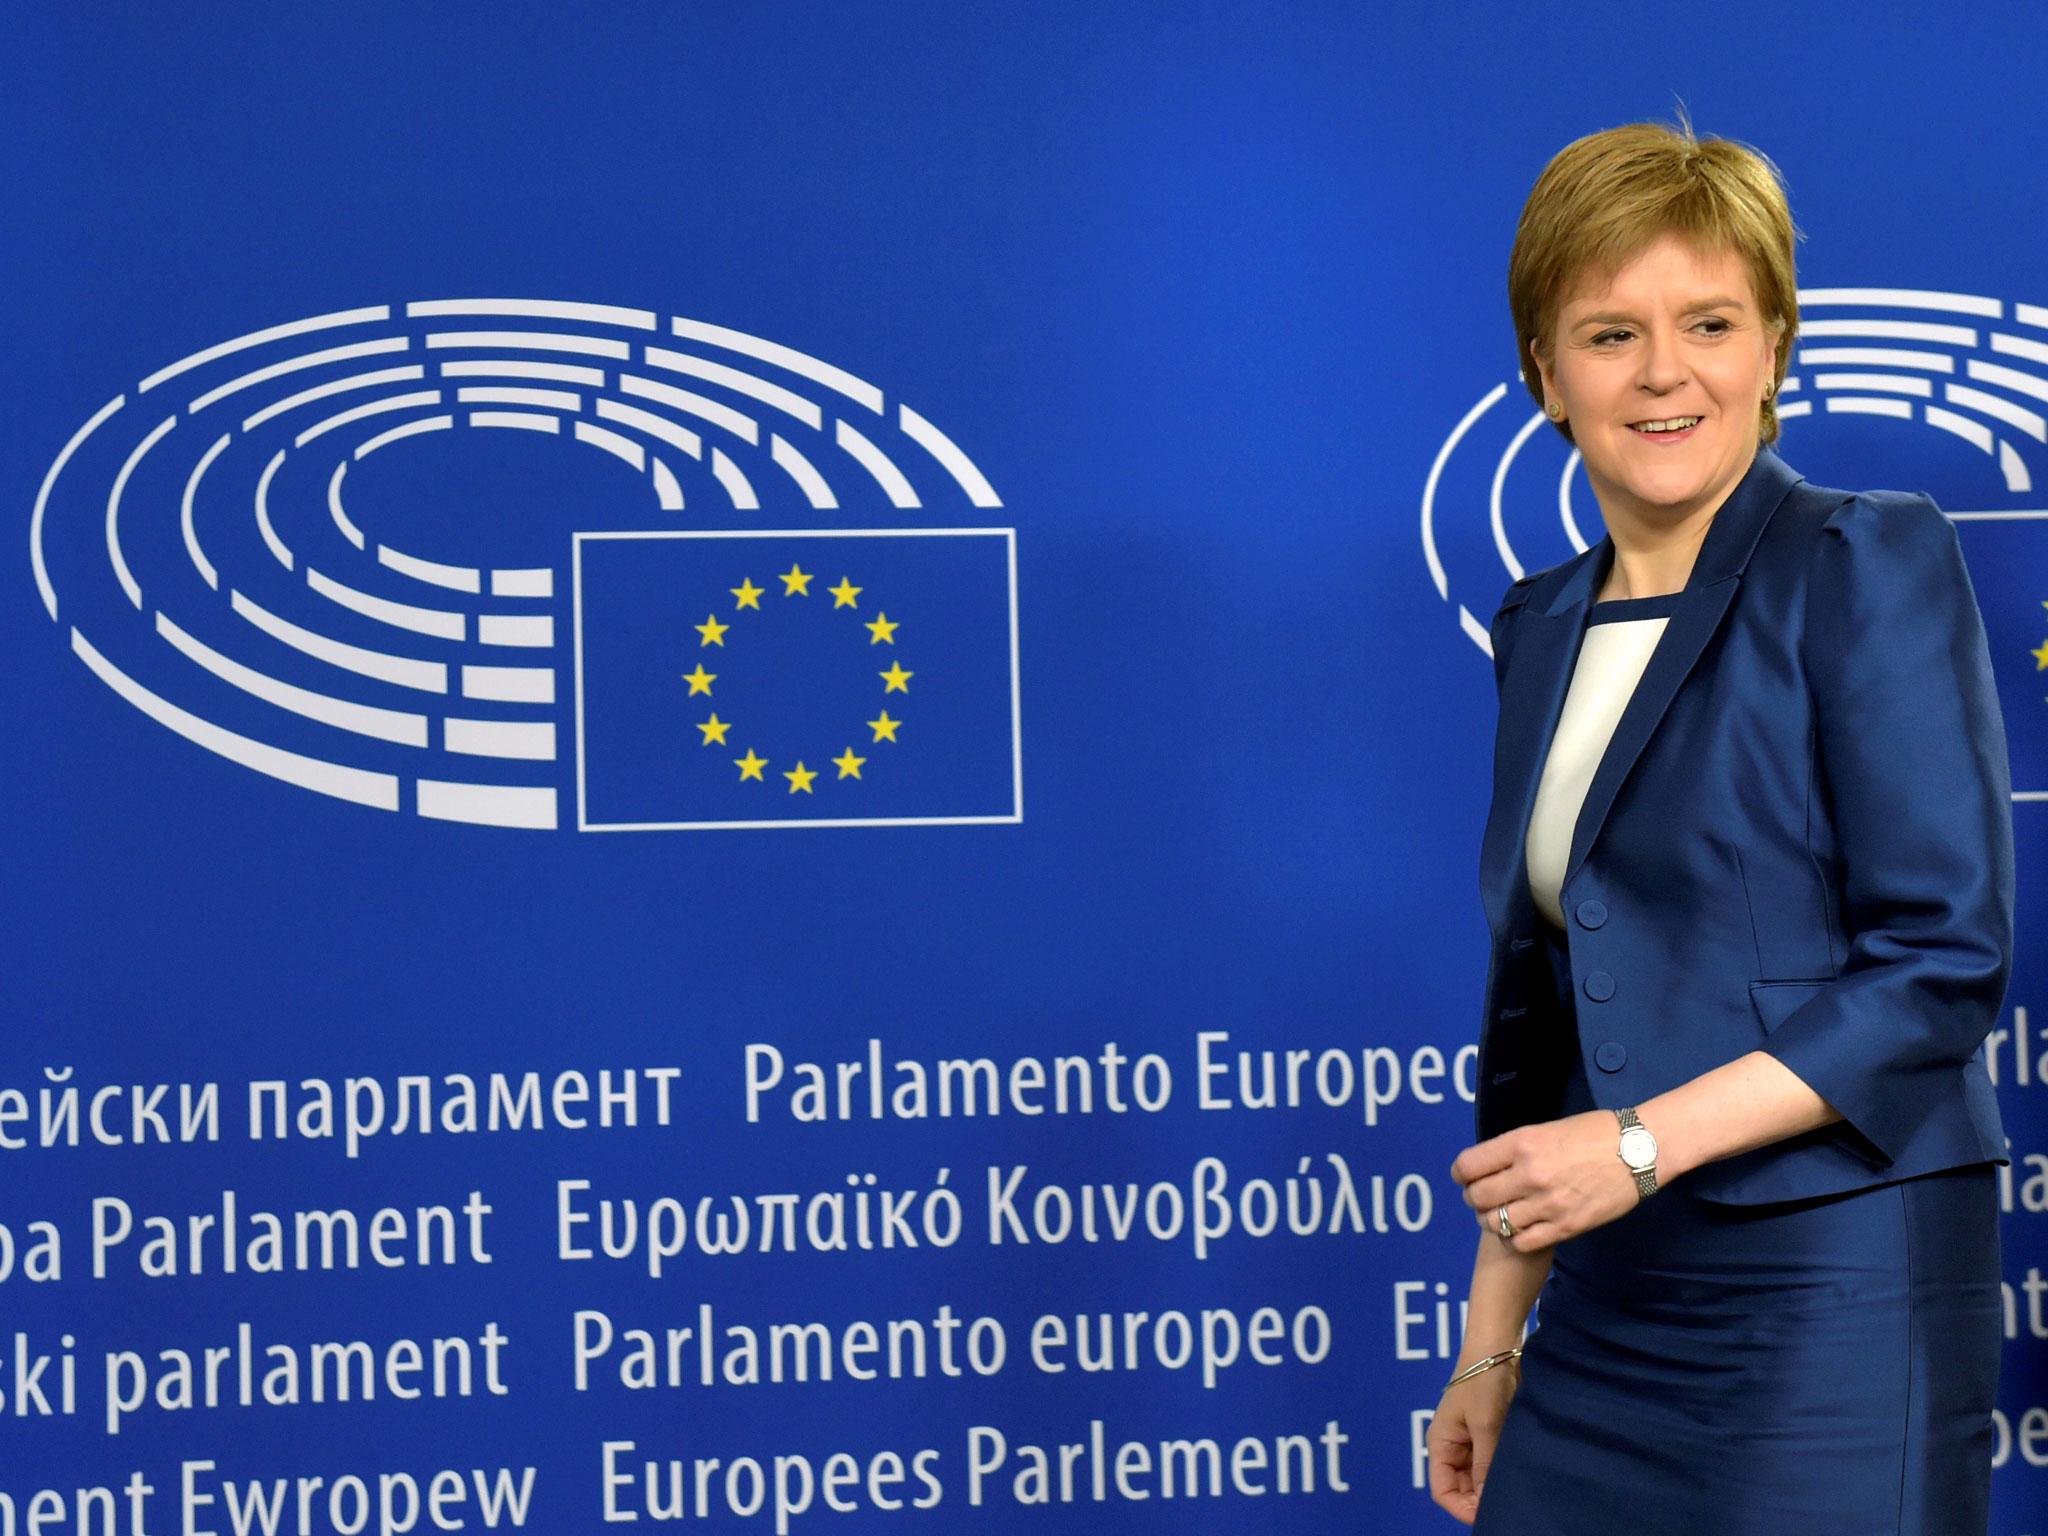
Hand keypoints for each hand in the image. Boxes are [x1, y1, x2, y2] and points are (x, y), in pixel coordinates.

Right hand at [1428, 1358, 1519, 1525]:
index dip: (1462, 1509)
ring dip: (1495, 1486)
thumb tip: (1487, 1502)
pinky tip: (1521, 1474)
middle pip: (1462, 1489)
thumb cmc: (1484, 1380)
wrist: (1500, 1345)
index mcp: (1441, 1443)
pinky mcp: (1492, 1434)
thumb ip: (1485, 1465)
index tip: (1490, 1515)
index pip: (1443, 1491)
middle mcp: (1455, 1447)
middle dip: (1481, 1501)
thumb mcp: (1485, 1425)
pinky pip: (1494, 1464)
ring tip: (1518, 1489)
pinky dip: (1505, 1473)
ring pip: (1481, 1479)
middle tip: (1510, 1504)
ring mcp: (1474, 1441)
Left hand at [1450, 1110, 1642, 1251]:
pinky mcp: (1565, 1226)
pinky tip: (1520, 1229)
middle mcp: (1529, 1174)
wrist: (1638, 1151)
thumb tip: (1490, 1164)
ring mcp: (1547, 1204)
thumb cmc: (1594, 1133)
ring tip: (1501, 1214)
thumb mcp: (1546, 1129)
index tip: (1465, 1177)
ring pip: (1496, 1222)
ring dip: (1492, 1220)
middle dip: (1473, 1198)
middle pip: (1477, 1197)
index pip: (1468, 1166)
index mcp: (1522, 1144)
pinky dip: (1514, 1238)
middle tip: (1483, 1197)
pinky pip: (1522, 1241)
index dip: (1461, 1174)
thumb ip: (1516, 1149)